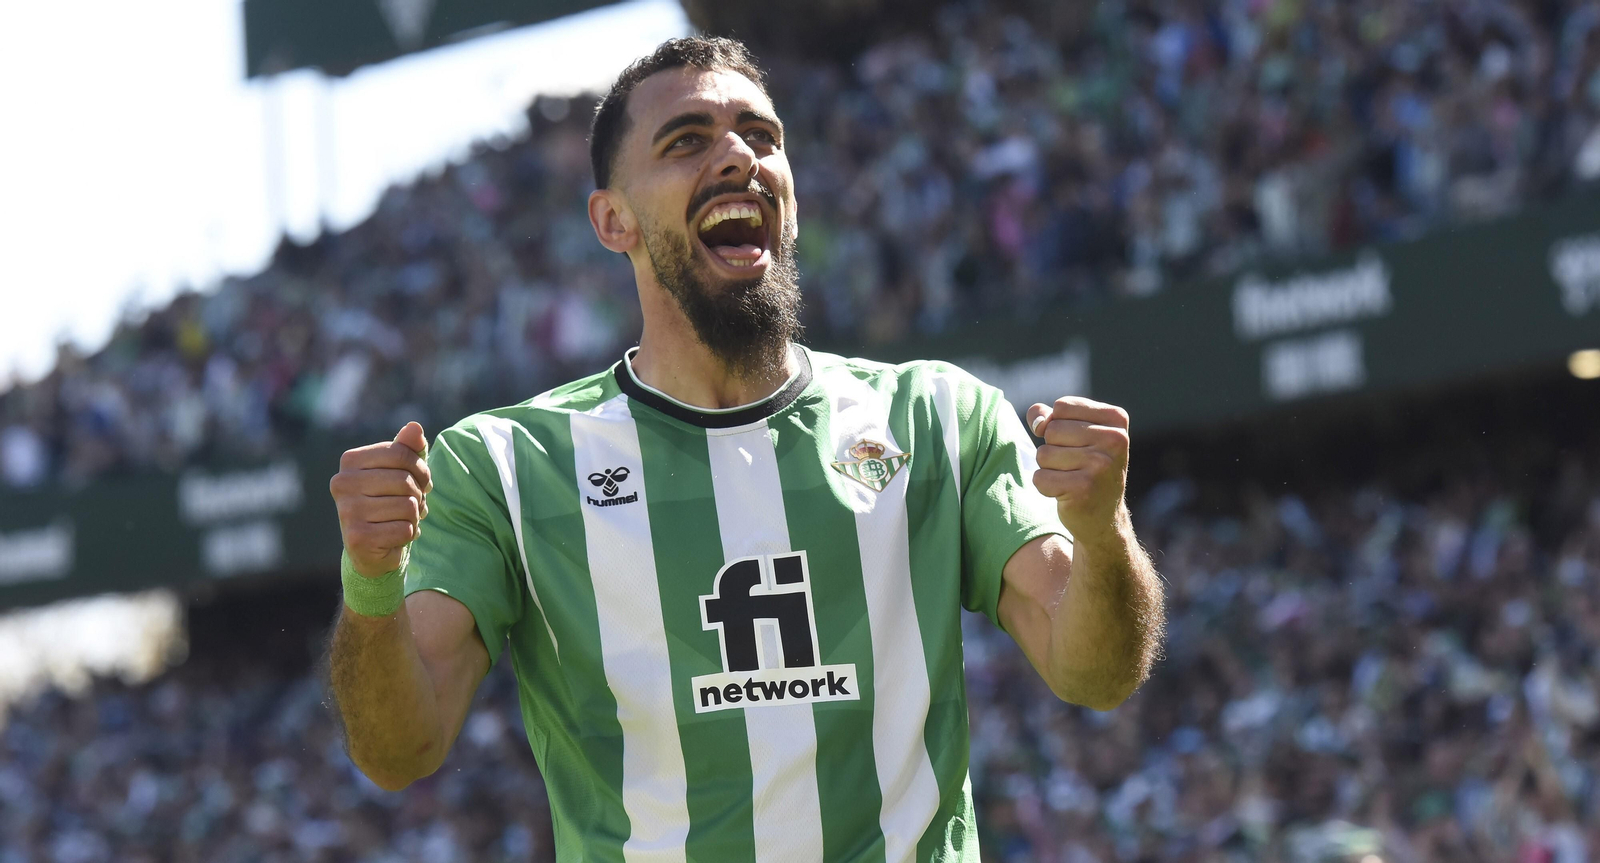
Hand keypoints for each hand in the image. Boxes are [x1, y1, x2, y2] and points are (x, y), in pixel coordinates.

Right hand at [330, 422, 432, 577]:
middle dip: (419, 495)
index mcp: (350, 460)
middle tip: (414, 505)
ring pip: (408, 506)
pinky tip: (395, 536)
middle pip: (405, 481)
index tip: (423, 481)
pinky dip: (408, 534)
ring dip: (414, 516)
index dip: (421, 469)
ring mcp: (347, 511)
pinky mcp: (357, 538)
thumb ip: (407, 448)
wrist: (372, 548)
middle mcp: (342, 483)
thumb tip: (415, 427)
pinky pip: (404, 530)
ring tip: (402, 520)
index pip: (401, 453)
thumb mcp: (400, 471)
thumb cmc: (388, 501)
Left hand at [1026, 397, 1129, 542]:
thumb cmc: (1086, 468)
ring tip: (1071, 478)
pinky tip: (1066, 493)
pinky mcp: (1084, 489)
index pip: (1062, 406)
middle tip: (1075, 466)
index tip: (1078, 443)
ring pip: (1044, 454)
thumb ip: (1051, 417)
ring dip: (1049, 468)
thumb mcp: (1076, 435)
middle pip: (1052, 430)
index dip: (1058, 425)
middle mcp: (1115, 440)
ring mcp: (1101, 466)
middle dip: (1053, 448)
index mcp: (1116, 419)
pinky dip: (1045, 487)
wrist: (1103, 517)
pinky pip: (1040, 478)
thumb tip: (1037, 420)